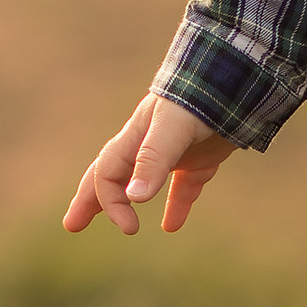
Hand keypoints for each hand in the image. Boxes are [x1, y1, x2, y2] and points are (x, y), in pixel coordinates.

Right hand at [64, 93, 234, 235]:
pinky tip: (172, 226)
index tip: (130, 227)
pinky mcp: (200, 158)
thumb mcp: (171, 128)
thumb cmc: (198, 99)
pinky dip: (176, 206)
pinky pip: (183, 187)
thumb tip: (135, 197)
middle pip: (111, 177)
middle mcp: (148, 146)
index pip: (107, 175)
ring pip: (142, 182)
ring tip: (125, 224)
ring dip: (128, 202)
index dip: (110, 203)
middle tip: (72, 225)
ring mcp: (174, 152)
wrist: (235, 78)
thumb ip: (153, 159)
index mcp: (134, 138)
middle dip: (90, 200)